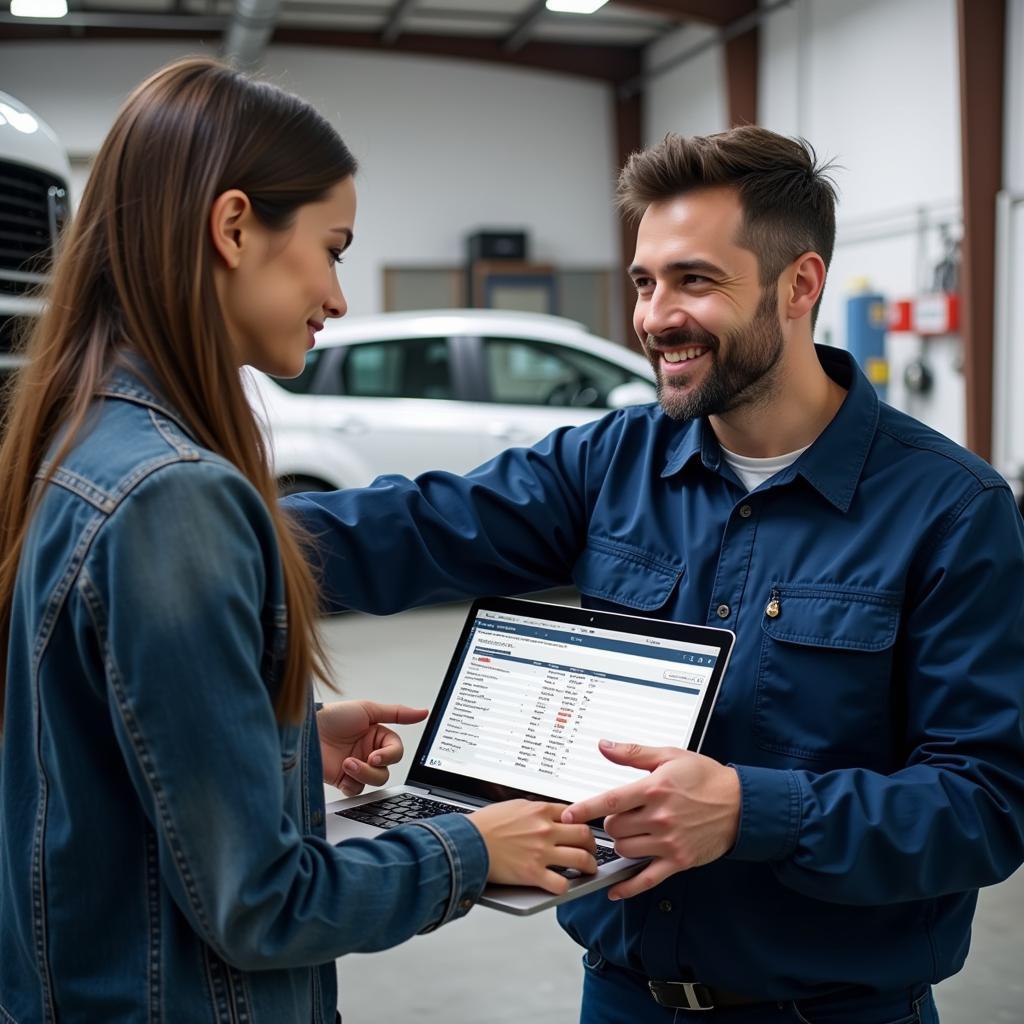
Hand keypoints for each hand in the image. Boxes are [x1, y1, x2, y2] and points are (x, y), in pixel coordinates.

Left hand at [317, 700, 427, 795]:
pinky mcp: (343, 780)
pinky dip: (351, 784)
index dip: (389, 755)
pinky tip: (342, 773)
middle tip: (362, 760)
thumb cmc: (332, 716)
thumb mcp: (367, 709)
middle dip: (374, 768)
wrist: (304, 732)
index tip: (375, 755)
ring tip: (346, 764)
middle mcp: (368, 751)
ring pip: (374, 781)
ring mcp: (356, 766)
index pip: (395, 750)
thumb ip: (397, 713)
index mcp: (376, 735)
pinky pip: (357, 790)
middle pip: (386, 769)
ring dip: (362, 774)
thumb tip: (423, 712)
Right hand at [469, 800, 597, 894]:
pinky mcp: (533, 874)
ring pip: (582, 859)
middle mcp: (545, 830)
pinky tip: (563, 886)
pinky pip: (562, 884)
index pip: (575, 814)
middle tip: (590, 851)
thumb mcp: (513, 806)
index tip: (582, 831)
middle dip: (592, 845)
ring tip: (587, 870)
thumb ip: (535, 810)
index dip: (582, 823)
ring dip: (589, 867)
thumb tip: (547, 815)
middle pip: (584, 835)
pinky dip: (566, 888)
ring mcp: (541, 852)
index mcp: (540, 810)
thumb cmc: (484, 825)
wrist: (466, 841)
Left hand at [560, 740, 740, 899]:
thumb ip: (633, 753)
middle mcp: (660, 817)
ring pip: (625, 850)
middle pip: (614, 828)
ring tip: (631, 832)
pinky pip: (646, 879)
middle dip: (611, 822)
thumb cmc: (705, 778)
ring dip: (621, 843)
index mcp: (654, 789)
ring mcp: (669, 842)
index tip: (567, 815)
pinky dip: (627, 887)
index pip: (610, 801)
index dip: (584, 809)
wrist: (741, 804)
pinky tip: (614, 889)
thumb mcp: (669, 756)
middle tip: (621, 815)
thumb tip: (604, 746)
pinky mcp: (679, 861)